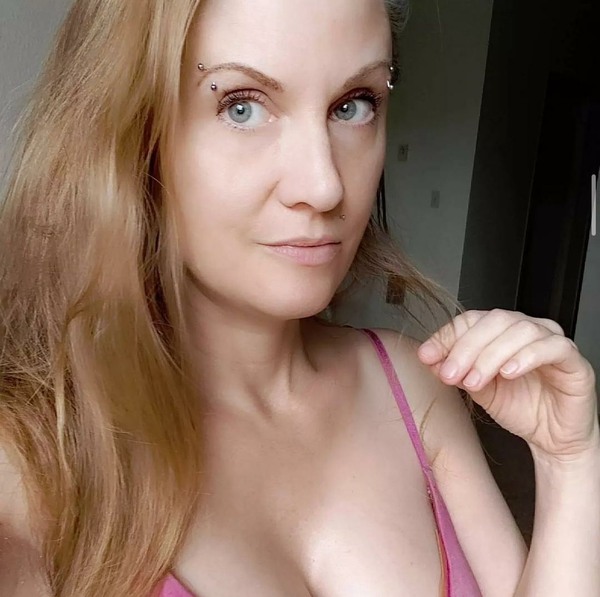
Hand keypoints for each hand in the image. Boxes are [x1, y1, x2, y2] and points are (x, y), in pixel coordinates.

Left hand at [417, 309, 598, 460]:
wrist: (553, 439)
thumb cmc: (520, 408)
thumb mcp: (477, 388)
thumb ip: (456, 369)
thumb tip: (428, 357)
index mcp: (502, 332)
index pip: (471, 320)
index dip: (447, 336)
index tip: (427, 356)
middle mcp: (527, 330)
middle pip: (494, 321)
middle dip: (466, 347)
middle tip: (451, 374)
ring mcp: (552, 341)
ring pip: (520, 331)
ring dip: (490, 355)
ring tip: (475, 382)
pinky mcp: (574, 360)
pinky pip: (552, 347)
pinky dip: (526, 356)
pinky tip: (508, 373)